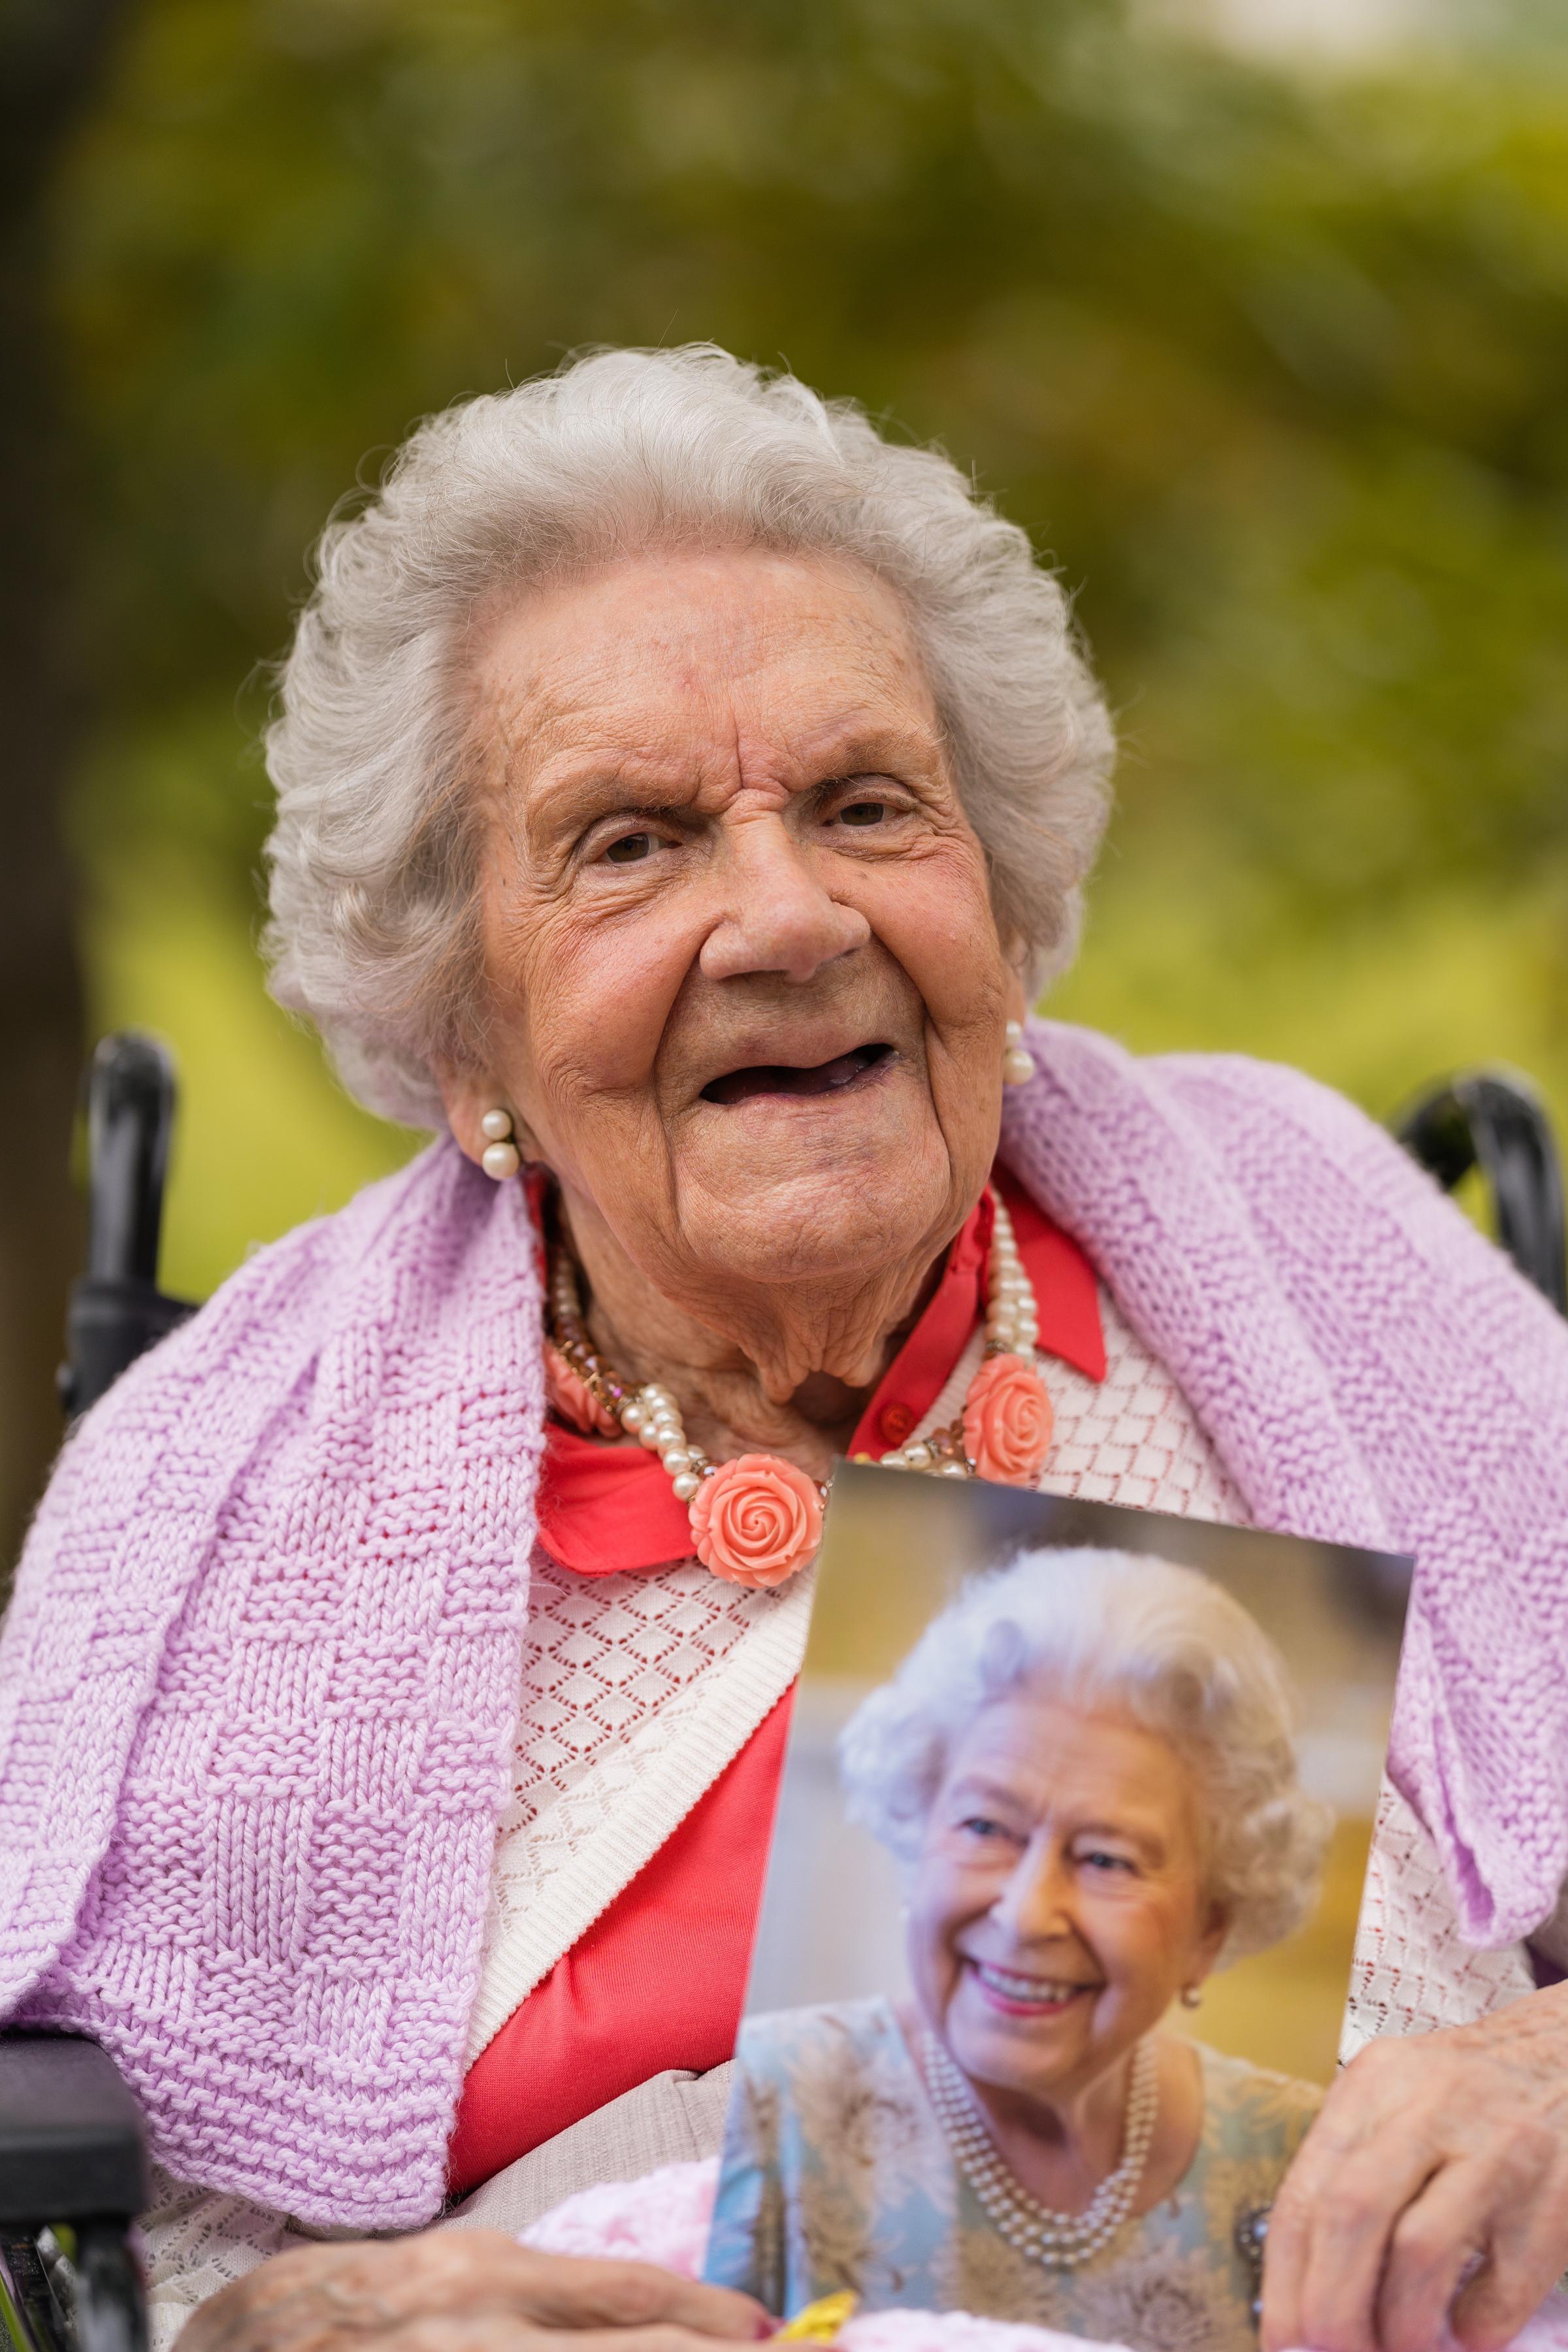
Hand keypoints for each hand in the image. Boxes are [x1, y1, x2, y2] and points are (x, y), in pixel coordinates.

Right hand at [175, 2229, 770, 2350]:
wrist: (223, 2351)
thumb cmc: (325, 2318)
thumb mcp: (433, 2278)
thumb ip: (520, 2293)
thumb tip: (631, 2318)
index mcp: (482, 2276)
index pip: (632, 2296)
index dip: (713, 2317)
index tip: (775, 2334)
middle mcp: (480, 2332)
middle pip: (636, 2348)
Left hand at [1262, 1988, 1567, 2351]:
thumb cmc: (1468, 2097)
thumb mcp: (1398, 2101)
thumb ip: (1352, 2174)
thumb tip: (1305, 2293)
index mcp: (1374, 2085)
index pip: (1307, 2191)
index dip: (1285, 2282)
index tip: (1283, 2342)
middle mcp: (1428, 2109)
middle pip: (1350, 2214)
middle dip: (1331, 2306)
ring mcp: (1496, 2152)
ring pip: (1419, 2251)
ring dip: (1399, 2324)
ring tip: (1400, 2347)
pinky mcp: (1553, 2201)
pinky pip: (1502, 2289)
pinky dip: (1476, 2327)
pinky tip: (1467, 2328)